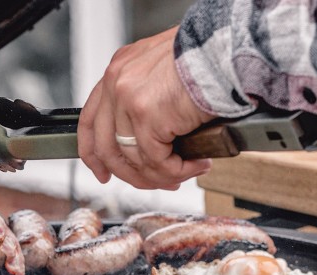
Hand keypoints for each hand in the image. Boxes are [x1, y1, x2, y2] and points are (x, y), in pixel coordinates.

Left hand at [77, 27, 215, 189]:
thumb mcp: (164, 74)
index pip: (90, 120)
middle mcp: (117, 83)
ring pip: (135, 160)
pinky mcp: (147, 116)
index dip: (93, 154)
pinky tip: (197, 165)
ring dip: (163, 175)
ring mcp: (128, 100)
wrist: (226, 49)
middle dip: (133, 175)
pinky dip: (178, 171)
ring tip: (188, 171)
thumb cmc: (208, 59)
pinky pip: (157, 161)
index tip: (103, 173)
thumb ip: (149, 101)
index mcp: (118, 71)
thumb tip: (152, 143)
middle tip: (161, 182)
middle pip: (108, 148)